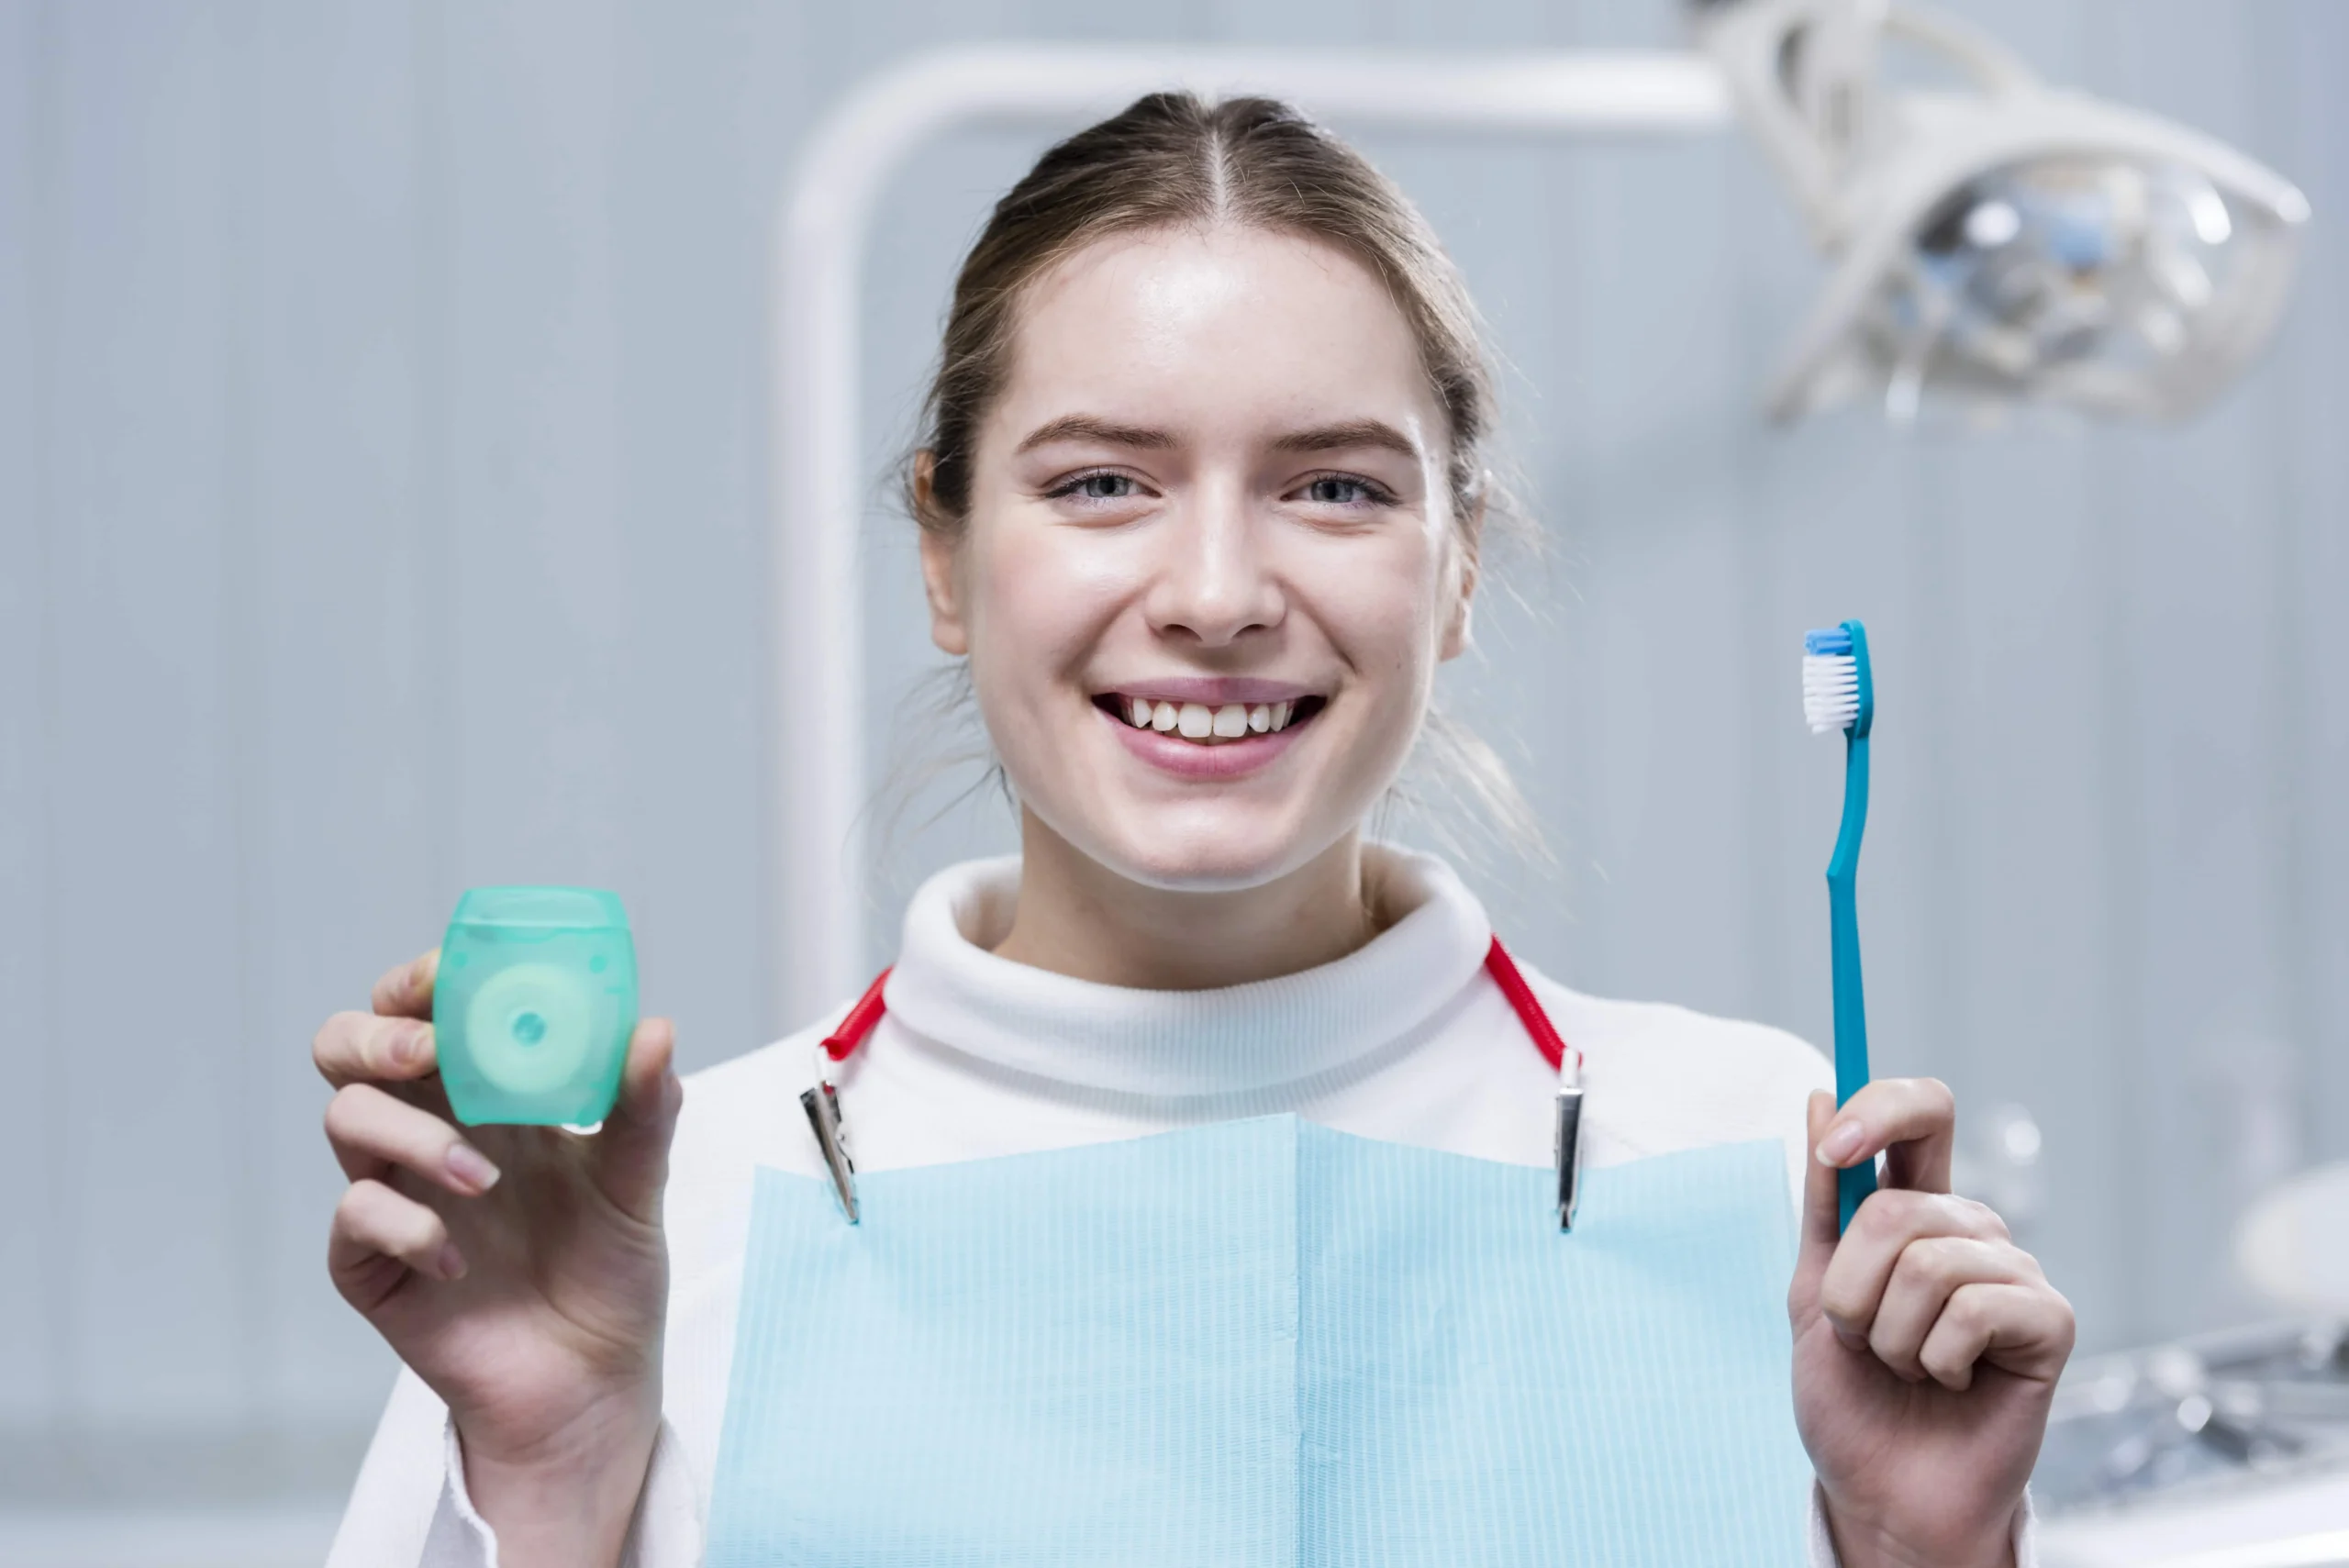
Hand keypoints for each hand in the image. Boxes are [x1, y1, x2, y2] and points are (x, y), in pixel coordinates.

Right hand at [316, 949, 683, 1567]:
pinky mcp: (370, 1266)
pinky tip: (459, 1258)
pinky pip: (354, 1216)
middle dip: (378, 1034)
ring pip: (345, 1119)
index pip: (425, 1011)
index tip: (449, 973)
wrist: (592, 1382)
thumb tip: (654, 1029)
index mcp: (487, 1096)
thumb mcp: (639, 1184)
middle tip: (430, 1051)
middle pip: (348, 1048)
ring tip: (486, 1177)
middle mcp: (430, 1133)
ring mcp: (395, 1196)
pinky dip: (405, 1224)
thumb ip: (643, 1109)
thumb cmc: (609, 1273)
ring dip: (412, 1133)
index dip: (422, 979)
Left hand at [1789, 1080, 2074, 1567]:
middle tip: (1858, 1339)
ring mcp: (2014, 1272)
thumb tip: (1821, 1095)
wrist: (1881, 1488)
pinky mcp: (2050, 1321)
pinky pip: (1971, 1310)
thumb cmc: (1851, 1393)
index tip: (1833, 1150)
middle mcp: (1971, 1229)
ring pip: (1925, 1264)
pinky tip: (1950, 1384)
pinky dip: (1936, 1360)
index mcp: (1916, 1208)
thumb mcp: (1813, 1287)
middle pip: (1894, 1206)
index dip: (1879, 1109)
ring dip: (1887, 1336)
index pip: (1921, 1114)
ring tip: (1905, 1369)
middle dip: (1849, 1287)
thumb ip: (1822, 1196)